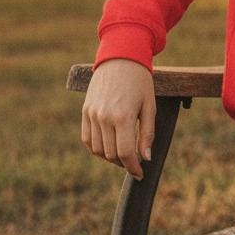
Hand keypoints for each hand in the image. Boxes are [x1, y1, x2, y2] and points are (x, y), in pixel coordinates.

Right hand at [82, 58, 155, 181]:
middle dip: (124, 164)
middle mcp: (103, 117)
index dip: (133, 168)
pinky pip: (87, 139)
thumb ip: (147, 134)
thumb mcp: (150, 107)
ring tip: (124, 156)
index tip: (140, 175)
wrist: (121, 59)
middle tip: (135, 164)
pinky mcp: (85, 112)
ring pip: (98, 150)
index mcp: (122, 116)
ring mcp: (91, 115)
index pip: (125, 153)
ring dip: (111, 157)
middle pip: (111, 154)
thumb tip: (145, 158)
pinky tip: (110, 147)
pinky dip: (97, 148)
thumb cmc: (140, 82)